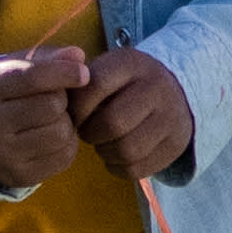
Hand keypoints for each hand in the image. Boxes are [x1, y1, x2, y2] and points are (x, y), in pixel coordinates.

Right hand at [0, 47, 91, 190]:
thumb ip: (47, 58)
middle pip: (51, 105)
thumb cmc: (4, 94)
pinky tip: (53, 137)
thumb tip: (77, 55)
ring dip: (66, 123)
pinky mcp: (18, 175)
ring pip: (60, 133)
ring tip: (54, 119)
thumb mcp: (15, 68)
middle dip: (62, 99)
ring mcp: (1, 153)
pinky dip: (67, 144)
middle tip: (55, 99)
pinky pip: (64, 157)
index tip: (83, 73)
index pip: (32, 76)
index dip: (64, 72)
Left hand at [71, 44, 197, 184]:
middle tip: (88, 132)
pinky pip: (137, 169)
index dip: (77, 108)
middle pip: (113, 123)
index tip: (74, 115)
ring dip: (105, 152)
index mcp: (132, 63)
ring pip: (126, 150)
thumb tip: (56, 103)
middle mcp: (157, 87)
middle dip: (91, 133)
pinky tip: (117, 154)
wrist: (176, 92)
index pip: (95, 86)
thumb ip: (78, 83)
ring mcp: (171, 117)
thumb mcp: (105, 70)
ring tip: (103, 142)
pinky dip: (118, 167)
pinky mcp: (176, 144)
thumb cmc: (124, 85)